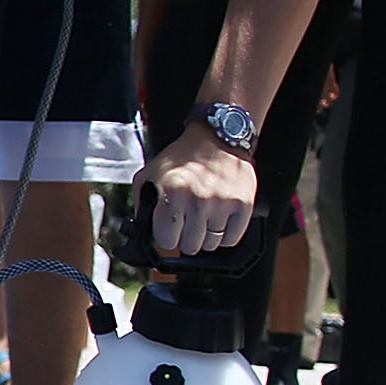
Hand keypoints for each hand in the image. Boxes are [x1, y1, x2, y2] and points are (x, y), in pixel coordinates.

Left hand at [144, 122, 259, 259]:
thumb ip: (143, 204)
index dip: (166, 237)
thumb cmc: (183, 157)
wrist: (218, 138)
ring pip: (211, 245)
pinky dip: (224, 236)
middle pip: (190, 246)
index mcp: (173, 192)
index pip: (166, 240)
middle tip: (187, 223)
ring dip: (205, 237)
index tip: (169, 230)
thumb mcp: (150, 174)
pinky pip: (231, 240)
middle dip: (185, 238)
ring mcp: (223, 204)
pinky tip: (217, 222)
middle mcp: (199, 200)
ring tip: (203, 218)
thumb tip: (141, 232)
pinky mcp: (243, 205)